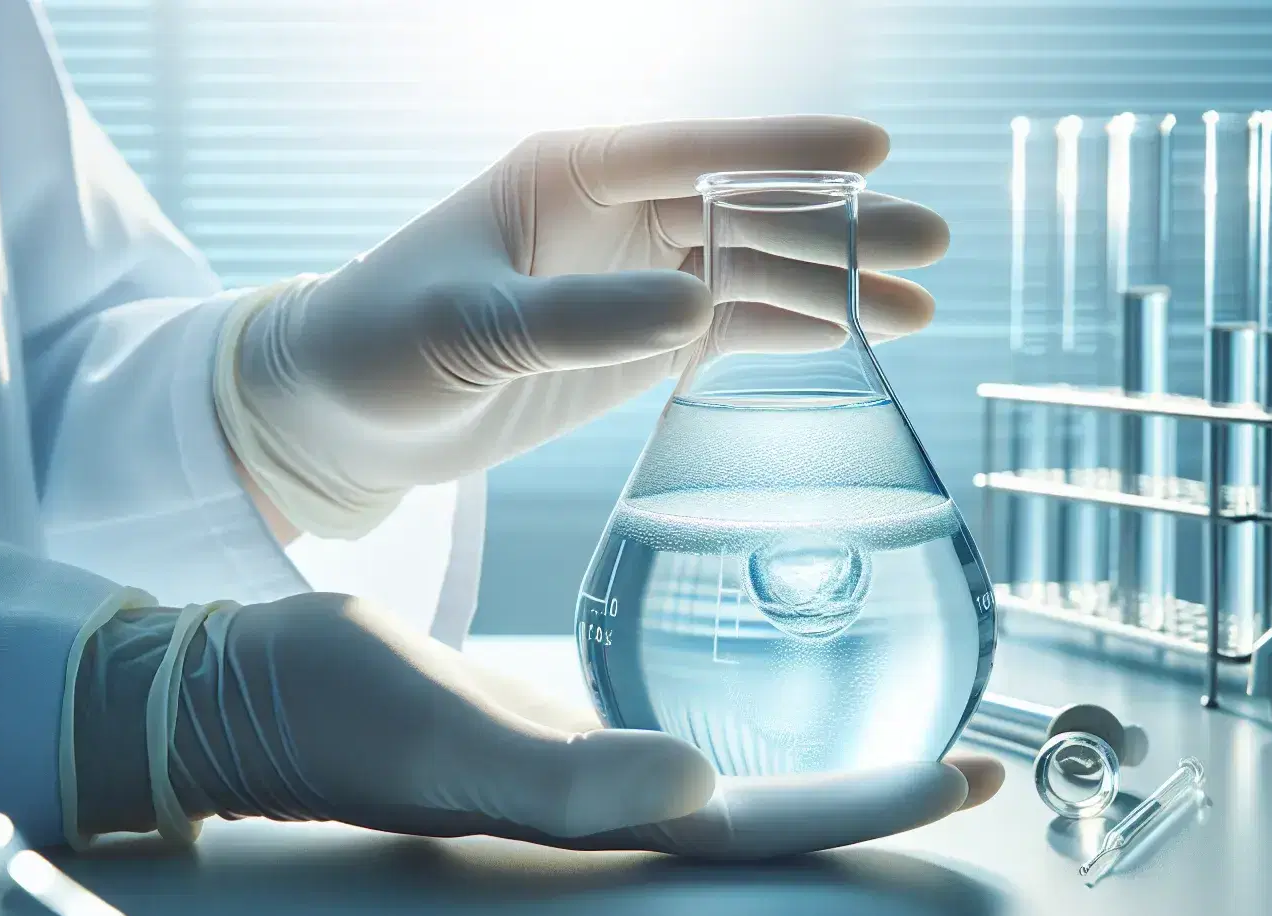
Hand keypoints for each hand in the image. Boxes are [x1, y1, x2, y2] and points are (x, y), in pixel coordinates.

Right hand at [76, 594, 1001, 858]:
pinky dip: (746, 703)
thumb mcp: (451, 737)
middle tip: (977, 755)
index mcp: (604, 813)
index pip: (770, 823)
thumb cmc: (336, 712)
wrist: (254, 685)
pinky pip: (680, 718)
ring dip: (827, 754)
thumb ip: (571, 776)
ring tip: (903, 719)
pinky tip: (766, 675)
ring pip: (737, 773)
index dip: (872, 805)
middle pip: (775, 809)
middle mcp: (612, 800)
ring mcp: (587, 765)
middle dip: (878, 788)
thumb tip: (702, 784)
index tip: (970, 776)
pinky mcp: (557, 722)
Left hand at [216, 115, 951, 538]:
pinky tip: (855, 337)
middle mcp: (612, 213)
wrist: (341, 415)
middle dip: (838, 224)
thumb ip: (575, 317)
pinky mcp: (634, 340)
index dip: (786, 147)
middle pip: (746, 208)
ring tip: (920, 309)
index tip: (875, 145)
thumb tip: (692, 306)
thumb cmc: (378, 346)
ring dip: (831, 286)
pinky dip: (790, 331)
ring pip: (751, 270)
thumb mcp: (466, 328)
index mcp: (568, 172)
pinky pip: (730, 327)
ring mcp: (630, 276)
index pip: (695, 148)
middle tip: (931, 239)